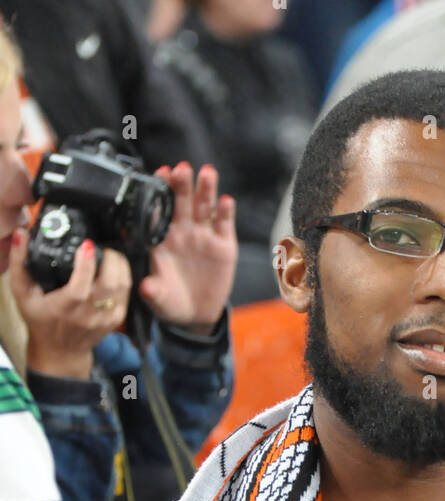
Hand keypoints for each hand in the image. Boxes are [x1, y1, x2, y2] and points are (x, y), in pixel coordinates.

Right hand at [10, 233, 131, 378]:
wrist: (60, 351)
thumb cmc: (40, 318)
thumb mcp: (22, 292)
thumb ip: (20, 263)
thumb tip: (22, 235)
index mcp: (64, 308)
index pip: (80, 287)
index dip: (86, 265)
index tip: (87, 245)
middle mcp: (87, 314)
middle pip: (109, 283)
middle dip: (110, 258)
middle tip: (101, 247)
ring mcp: (104, 318)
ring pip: (122, 286)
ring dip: (119, 265)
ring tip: (109, 255)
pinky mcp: (115, 320)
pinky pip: (126, 294)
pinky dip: (124, 277)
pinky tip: (114, 269)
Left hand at [139, 163, 236, 332]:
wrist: (196, 314)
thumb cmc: (171, 301)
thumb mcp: (159, 298)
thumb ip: (153, 291)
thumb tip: (146, 287)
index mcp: (162, 237)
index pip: (159, 209)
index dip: (160, 191)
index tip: (160, 175)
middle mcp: (182, 231)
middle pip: (182, 201)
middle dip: (182, 184)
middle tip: (181, 168)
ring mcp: (203, 235)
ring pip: (204, 206)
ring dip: (206, 188)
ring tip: (207, 172)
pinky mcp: (224, 244)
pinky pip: (224, 223)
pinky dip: (226, 211)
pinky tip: (226, 201)